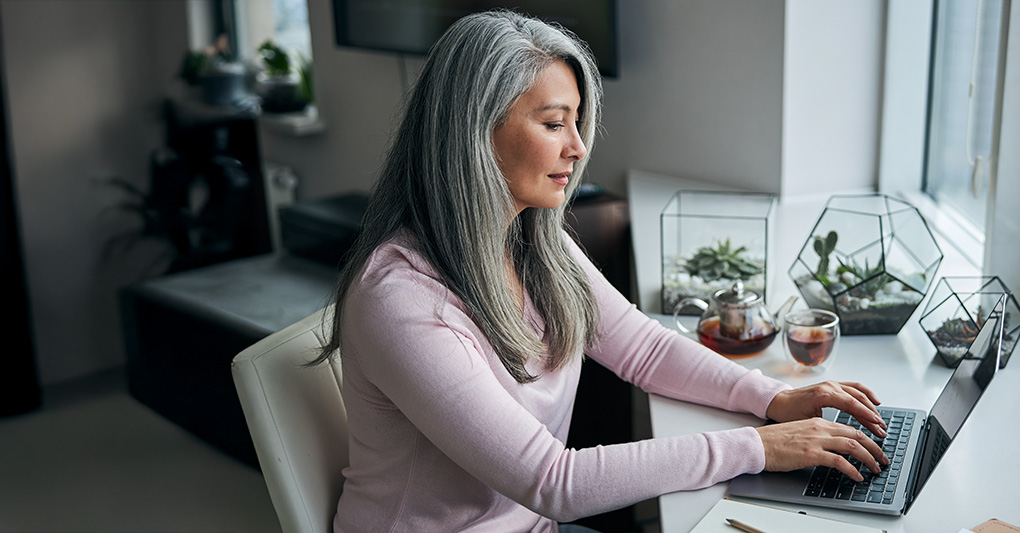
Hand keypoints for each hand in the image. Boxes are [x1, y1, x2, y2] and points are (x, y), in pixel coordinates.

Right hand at [755, 418, 888, 480]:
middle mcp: (820, 428)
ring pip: (852, 445)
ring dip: (868, 458)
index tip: (875, 448)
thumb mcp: (800, 433)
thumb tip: (832, 448)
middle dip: (874, 448)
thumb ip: (817, 437)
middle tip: (884, 459)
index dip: (867, 438)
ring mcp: (816, 440)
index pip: (849, 428)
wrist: (757, 444)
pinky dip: (852, 469)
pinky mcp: (811, 454)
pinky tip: (857, 476)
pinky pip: (839, 461)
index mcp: (818, 423)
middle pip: (856, 435)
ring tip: (876, 468)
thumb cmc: (774, 441)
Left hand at [766, 381, 886, 437]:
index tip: (877, 426)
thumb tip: (842, 437)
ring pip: (858, 392)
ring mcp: (831, 384)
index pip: (851, 404)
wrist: (777, 402)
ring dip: (872, 406)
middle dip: (872, 415)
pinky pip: (854, 387)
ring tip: (880, 420)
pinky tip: (874, 402)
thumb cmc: (788, 413)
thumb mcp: (806, 422)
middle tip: (882, 429)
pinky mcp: (832, 386)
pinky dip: (866, 394)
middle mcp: (829, 386)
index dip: (866, 415)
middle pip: (858, 399)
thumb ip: (825, 426)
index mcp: (823, 394)